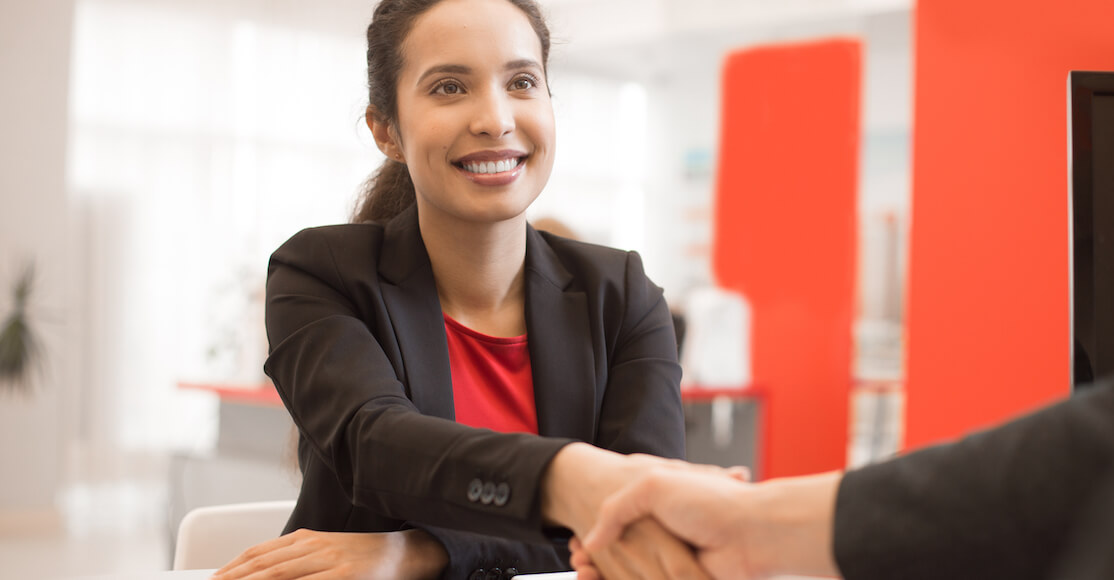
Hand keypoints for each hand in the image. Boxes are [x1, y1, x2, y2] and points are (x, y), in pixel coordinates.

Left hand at [211, 528, 446, 579]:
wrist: (408, 552)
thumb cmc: (364, 558)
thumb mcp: (327, 554)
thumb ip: (296, 563)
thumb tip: (262, 573)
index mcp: (306, 538)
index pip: (258, 553)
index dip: (230, 569)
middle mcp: (314, 546)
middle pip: (262, 566)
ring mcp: (329, 561)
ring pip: (279, 576)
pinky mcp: (344, 576)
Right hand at [582, 469, 841, 579]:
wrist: (755, 533)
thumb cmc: (710, 502)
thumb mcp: (653, 485)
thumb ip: (616, 509)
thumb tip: (591, 541)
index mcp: (657, 513)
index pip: (617, 528)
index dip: (594, 537)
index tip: (578, 544)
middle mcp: (665, 539)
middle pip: (620, 555)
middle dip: (595, 559)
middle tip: (578, 559)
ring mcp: (673, 565)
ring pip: (629, 575)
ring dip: (604, 574)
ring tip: (584, 570)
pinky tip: (598, 579)